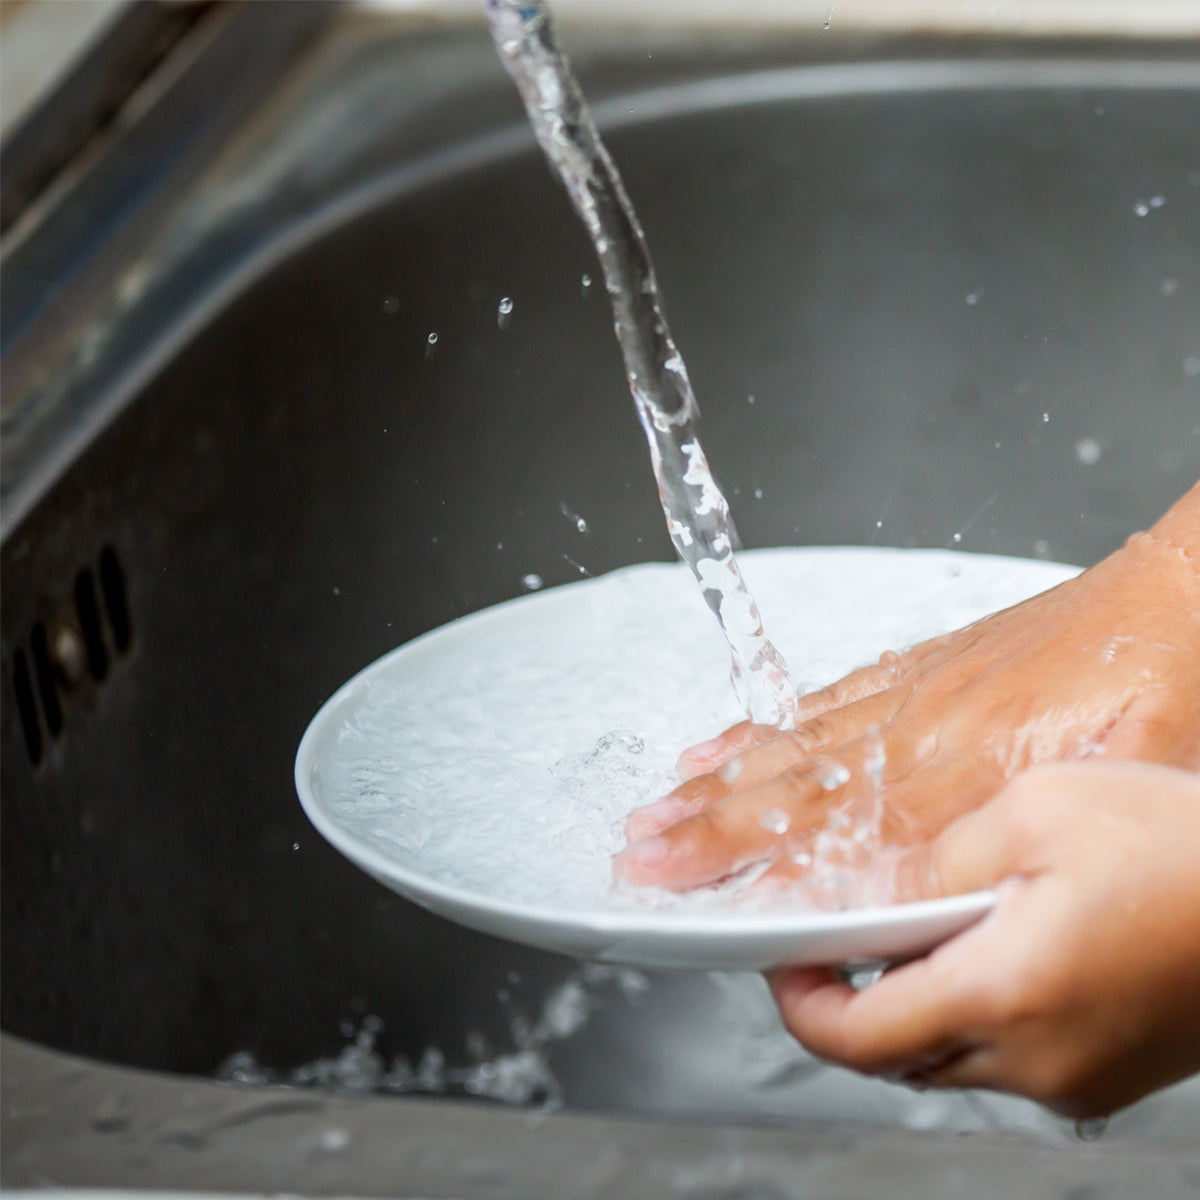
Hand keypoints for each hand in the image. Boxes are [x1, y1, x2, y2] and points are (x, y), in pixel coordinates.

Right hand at [613, 483, 1199, 892]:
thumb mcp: (1120, 789)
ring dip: (719, 781)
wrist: (1173, 595)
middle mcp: (921, 727)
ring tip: (659, 805)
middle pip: (794, 787)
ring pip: (794, 743)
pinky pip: (823, 699)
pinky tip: (725, 740)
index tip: (700, 889)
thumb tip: (949, 897)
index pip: (843, 830)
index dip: (762, 865)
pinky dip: (765, 723)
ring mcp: (911, 693)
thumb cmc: (1163, 689)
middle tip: (642, 852)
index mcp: (969, 765)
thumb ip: (1023, 841)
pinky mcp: (915, 669)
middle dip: (709, 827)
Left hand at [769, 760, 1199, 1117]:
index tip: (781, 963)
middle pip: (897, 1053)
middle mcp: (1035, 1059)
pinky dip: (974, 1009)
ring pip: (948, 1057)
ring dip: (916, 1002)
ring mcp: (1074, 1079)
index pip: (857, 1037)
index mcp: (1004, 993)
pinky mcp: (1103, 1076)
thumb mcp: (1039, 811)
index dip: (801, 1003)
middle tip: (848, 933)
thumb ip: (938, 858)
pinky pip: (1005, 1056)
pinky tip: (994, 946)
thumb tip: (878, 895)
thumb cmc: (1187, 850)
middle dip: (854, 998)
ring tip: (932, 925)